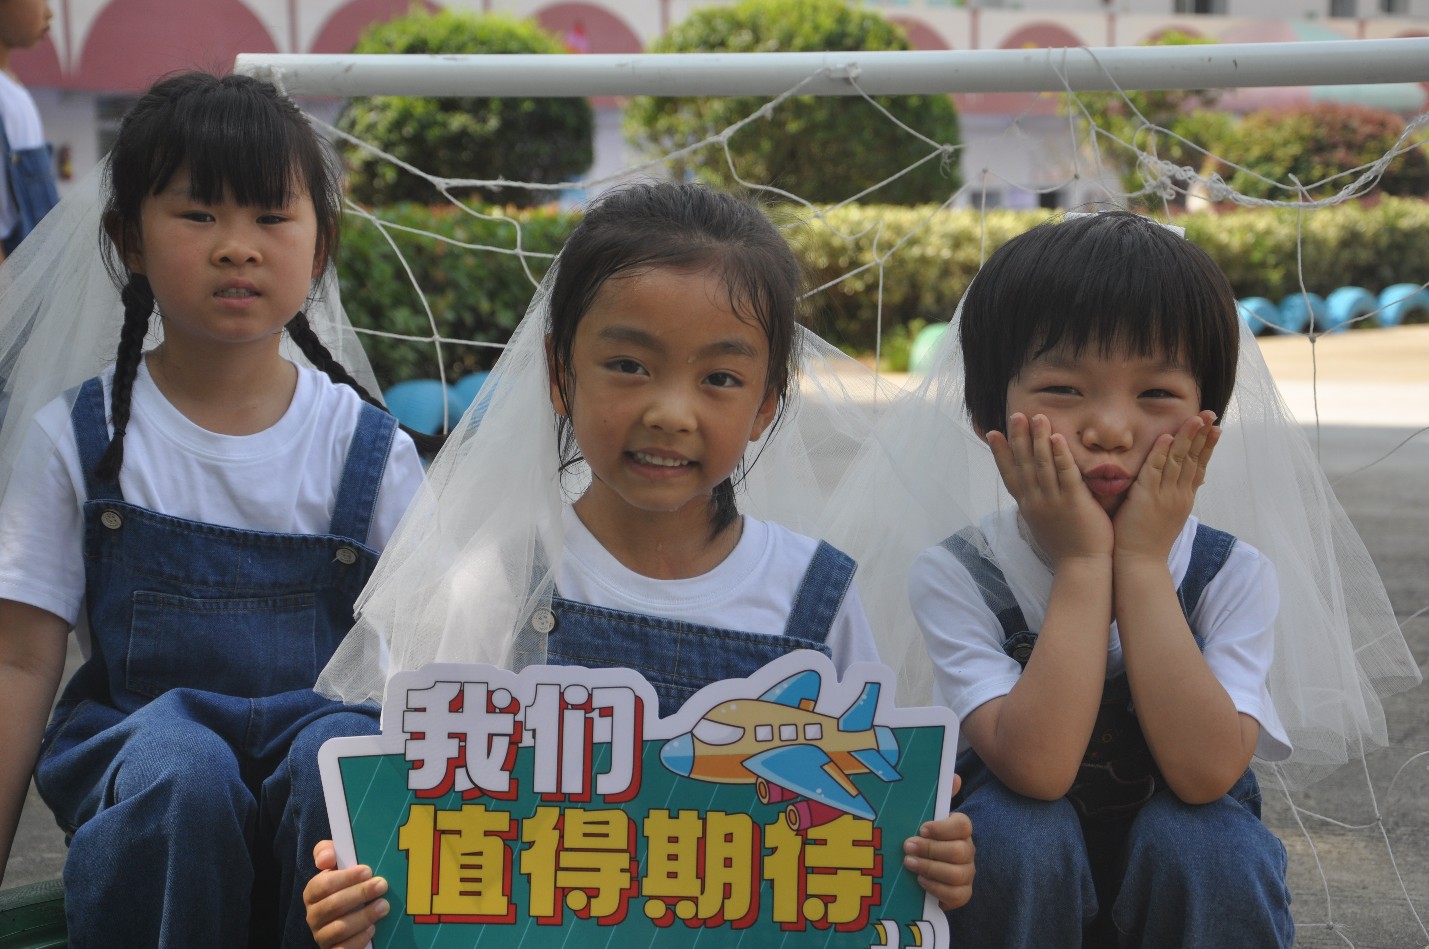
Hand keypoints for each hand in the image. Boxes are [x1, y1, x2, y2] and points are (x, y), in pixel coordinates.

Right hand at [304, 839, 389, 948]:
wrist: (352, 917)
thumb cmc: (346, 885)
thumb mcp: (337, 864)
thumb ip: (328, 852)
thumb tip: (326, 859)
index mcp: (312, 893)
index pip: (322, 885)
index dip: (345, 877)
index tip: (368, 870)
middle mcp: (313, 916)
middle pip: (333, 905)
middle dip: (360, 894)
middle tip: (382, 885)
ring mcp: (322, 936)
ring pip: (339, 928)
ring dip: (364, 916)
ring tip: (384, 906)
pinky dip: (358, 939)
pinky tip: (373, 929)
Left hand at [902, 774, 974, 910]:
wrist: (919, 868)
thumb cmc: (923, 838)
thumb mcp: (924, 816)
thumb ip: (937, 797)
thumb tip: (953, 776)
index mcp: (960, 830)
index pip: (964, 825)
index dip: (944, 828)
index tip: (922, 828)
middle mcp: (968, 850)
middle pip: (959, 851)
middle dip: (930, 850)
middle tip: (907, 847)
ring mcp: (967, 873)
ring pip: (957, 874)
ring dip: (930, 869)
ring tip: (909, 864)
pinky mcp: (962, 893)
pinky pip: (957, 895)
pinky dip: (937, 889)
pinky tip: (921, 882)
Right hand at [988, 413, 1111, 563]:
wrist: (1080, 567)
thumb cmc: (1064, 547)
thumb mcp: (1041, 524)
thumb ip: (1036, 504)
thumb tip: (1029, 492)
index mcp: (1028, 506)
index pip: (1010, 474)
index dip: (1000, 453)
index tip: (993, 433)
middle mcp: (1036, 501)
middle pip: (1024, 464)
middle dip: (1018, 438)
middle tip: (1015, 415)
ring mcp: (1053, 501)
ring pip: (1042, 465)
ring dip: (1038, 440)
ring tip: (1037, 417)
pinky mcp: (1074, 503)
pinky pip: (1065, 475)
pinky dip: (1060, 455)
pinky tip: (1058, 438)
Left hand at [1114, 411, 1219, 560]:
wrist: (1140, 563)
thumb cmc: (1149, 540)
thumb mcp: (1169, 516)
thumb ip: (1176, 498)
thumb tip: (1186, 484)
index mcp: (1184, 498)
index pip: (1199, 466)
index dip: (1207, 446)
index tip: (1215, 427)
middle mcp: (1179, 494)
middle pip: (1193, 459)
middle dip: (1202, 435)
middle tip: (1210, 414)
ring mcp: (1165, 496)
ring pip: (1178, 461)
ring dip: (1186, 438)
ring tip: (1194, 419)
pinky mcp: (1147, 497)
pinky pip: (1155, 470)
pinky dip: (1161, 453)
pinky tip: (1167, 438)